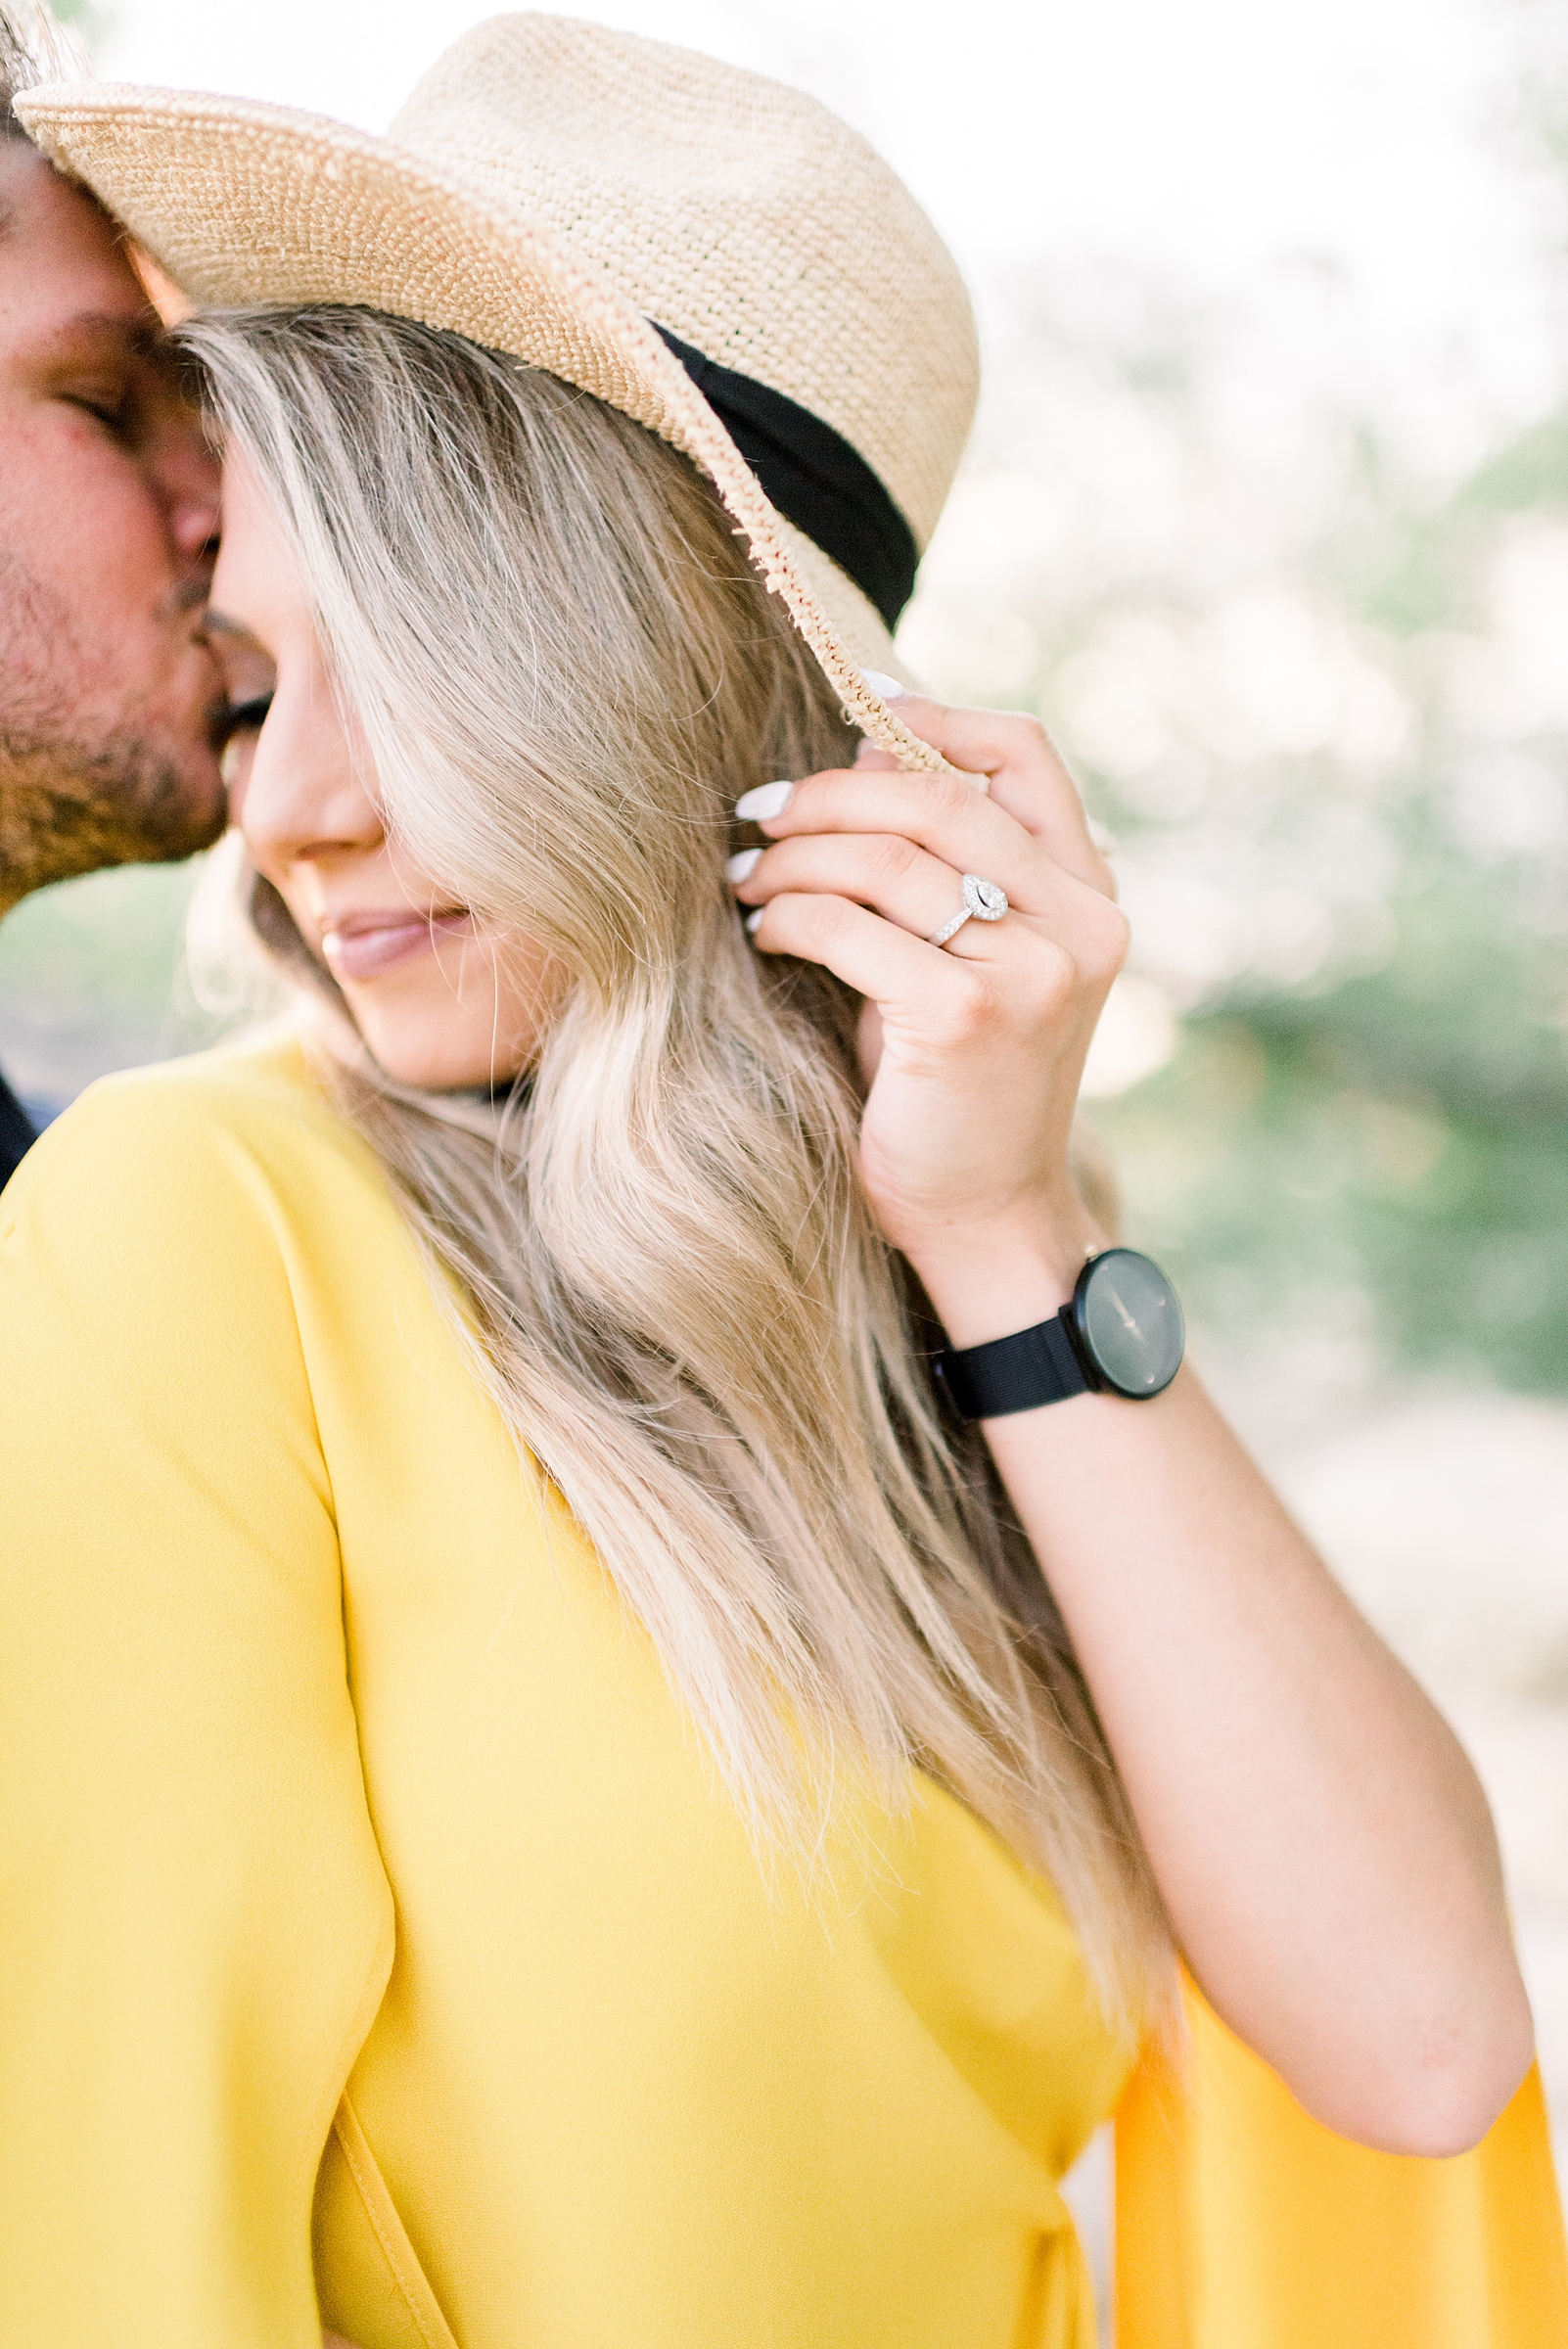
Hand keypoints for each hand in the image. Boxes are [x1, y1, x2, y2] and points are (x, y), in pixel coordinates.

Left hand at [735, 699, 1124, 1320]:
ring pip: (887, 859)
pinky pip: (852, 927)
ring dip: (795, 858)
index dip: (935, 720)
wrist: (985, 1217)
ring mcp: (1031, 968)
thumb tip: (871, 749)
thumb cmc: (959, 1087)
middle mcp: (1077, 922)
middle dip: (830, 795)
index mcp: (1088, 895)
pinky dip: (790, 919)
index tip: (857, 718)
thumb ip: (941, 863)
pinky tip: (764, 935)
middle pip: (936, 798)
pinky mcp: (969, 1013)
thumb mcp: (967, 957)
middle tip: (761, 815)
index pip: (1024, 755)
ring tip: (746, 879)